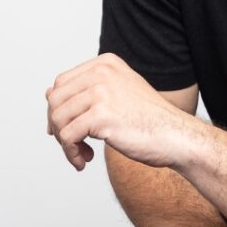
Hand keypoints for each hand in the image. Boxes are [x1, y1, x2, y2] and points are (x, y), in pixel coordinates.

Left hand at [46, 54, 194, 170]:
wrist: (177, 137)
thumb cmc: (151, 122)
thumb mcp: (120, 94)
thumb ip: (89, 90)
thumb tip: (49, 95)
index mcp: (105, 64)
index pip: (61, 83)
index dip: (57, 109)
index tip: (64, 129)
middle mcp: (101, 73)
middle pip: (55, 100)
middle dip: (57, 127)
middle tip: (71, 145)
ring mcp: (101, 93)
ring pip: (58, 120)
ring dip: (64, 144)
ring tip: (81, 155)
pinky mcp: (100, 116)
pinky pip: (67, 137)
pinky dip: (71, 153)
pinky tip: (84, 162)